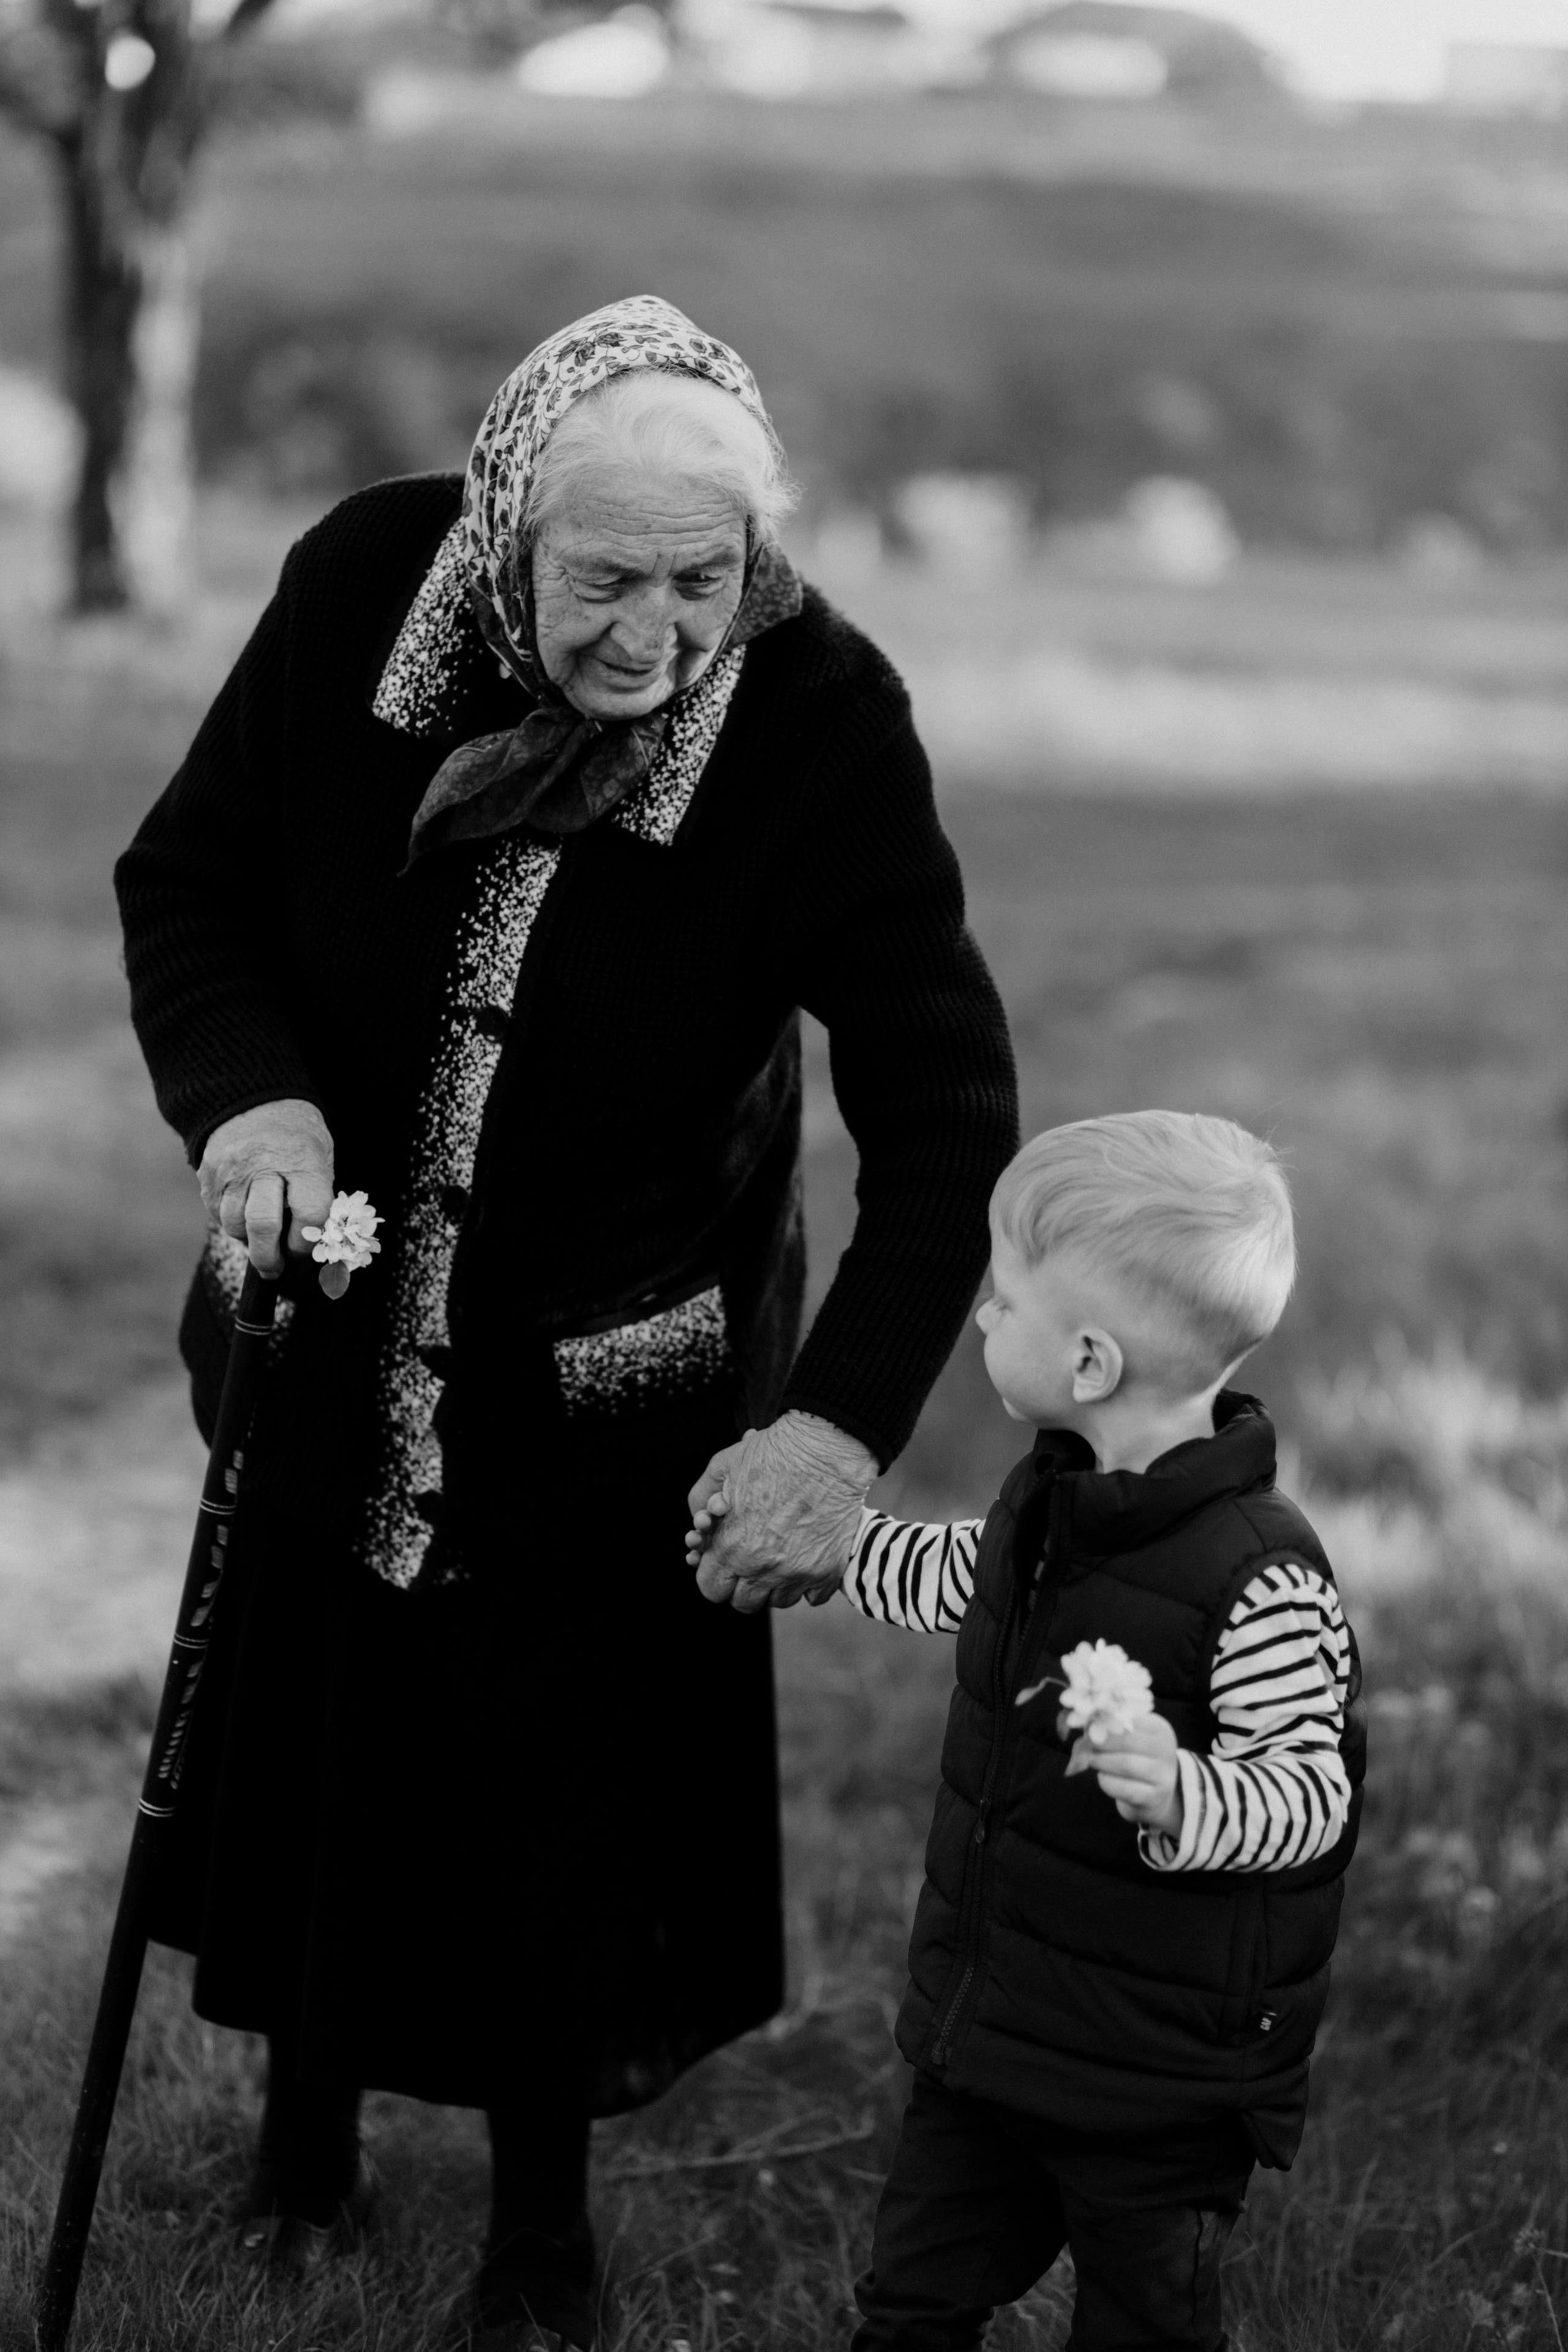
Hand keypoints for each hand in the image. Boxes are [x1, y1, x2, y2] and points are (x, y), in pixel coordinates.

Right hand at [198, 1099, 335, 1277]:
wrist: (254, 1100)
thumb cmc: (296, 1138)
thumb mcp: (320, 1159)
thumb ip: (316, 1201)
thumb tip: (313, 1249)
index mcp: (302, 1161)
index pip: (309, 1215)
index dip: (307, 1242)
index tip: (305, 1250)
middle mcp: (263, 1164)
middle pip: (262, 1225)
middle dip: (269, 1258)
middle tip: (274, 1268)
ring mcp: (231, 1170)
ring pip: (234, 1225)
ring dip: (248, 1241)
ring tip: (260, 1236)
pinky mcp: (208, 1175)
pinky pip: (217, 1214)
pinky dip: (232, 1223)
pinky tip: (244, 1214)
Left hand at [687, 1413, 876, 1614]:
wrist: (828, 1447)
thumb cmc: (773, 1452)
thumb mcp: (722, 1466)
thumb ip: (700, 1497)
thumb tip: (699, 1521)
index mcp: (732, 1546)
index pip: (711, 1589)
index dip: (715, 1576)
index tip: (725, 1563)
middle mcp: (763, 1567)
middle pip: (744, 1602)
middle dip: (743, 1583)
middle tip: (752, 1559)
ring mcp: (798, 1573)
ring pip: (779, 1601)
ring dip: (775, 1584)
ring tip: (780, 1555)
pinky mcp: (829, 1571)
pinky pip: (813, 1597)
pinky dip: (808, 1583)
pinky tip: (806, 1556)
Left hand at [1059, 1706, 1181, 1835]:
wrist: (1157, 1793)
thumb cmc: (1138, 1757)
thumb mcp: (1132, 1738)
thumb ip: (1113, 1729)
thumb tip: (1086, 1724)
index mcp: (1160, 1729)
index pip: (1132, 1719)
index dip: (1107, 1722)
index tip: (1090, 1725)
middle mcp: (1166, 1751)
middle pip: (1129, 1741)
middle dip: (1103, 1742)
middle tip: (1087, 1744)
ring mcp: (1163, 1776)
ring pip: (1127, 1765)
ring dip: (1103, 1761)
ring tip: (1091, 1759)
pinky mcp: (1154, 1798)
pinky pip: (1125, 1789)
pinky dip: (1108, 1782)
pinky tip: (1102, 1777)